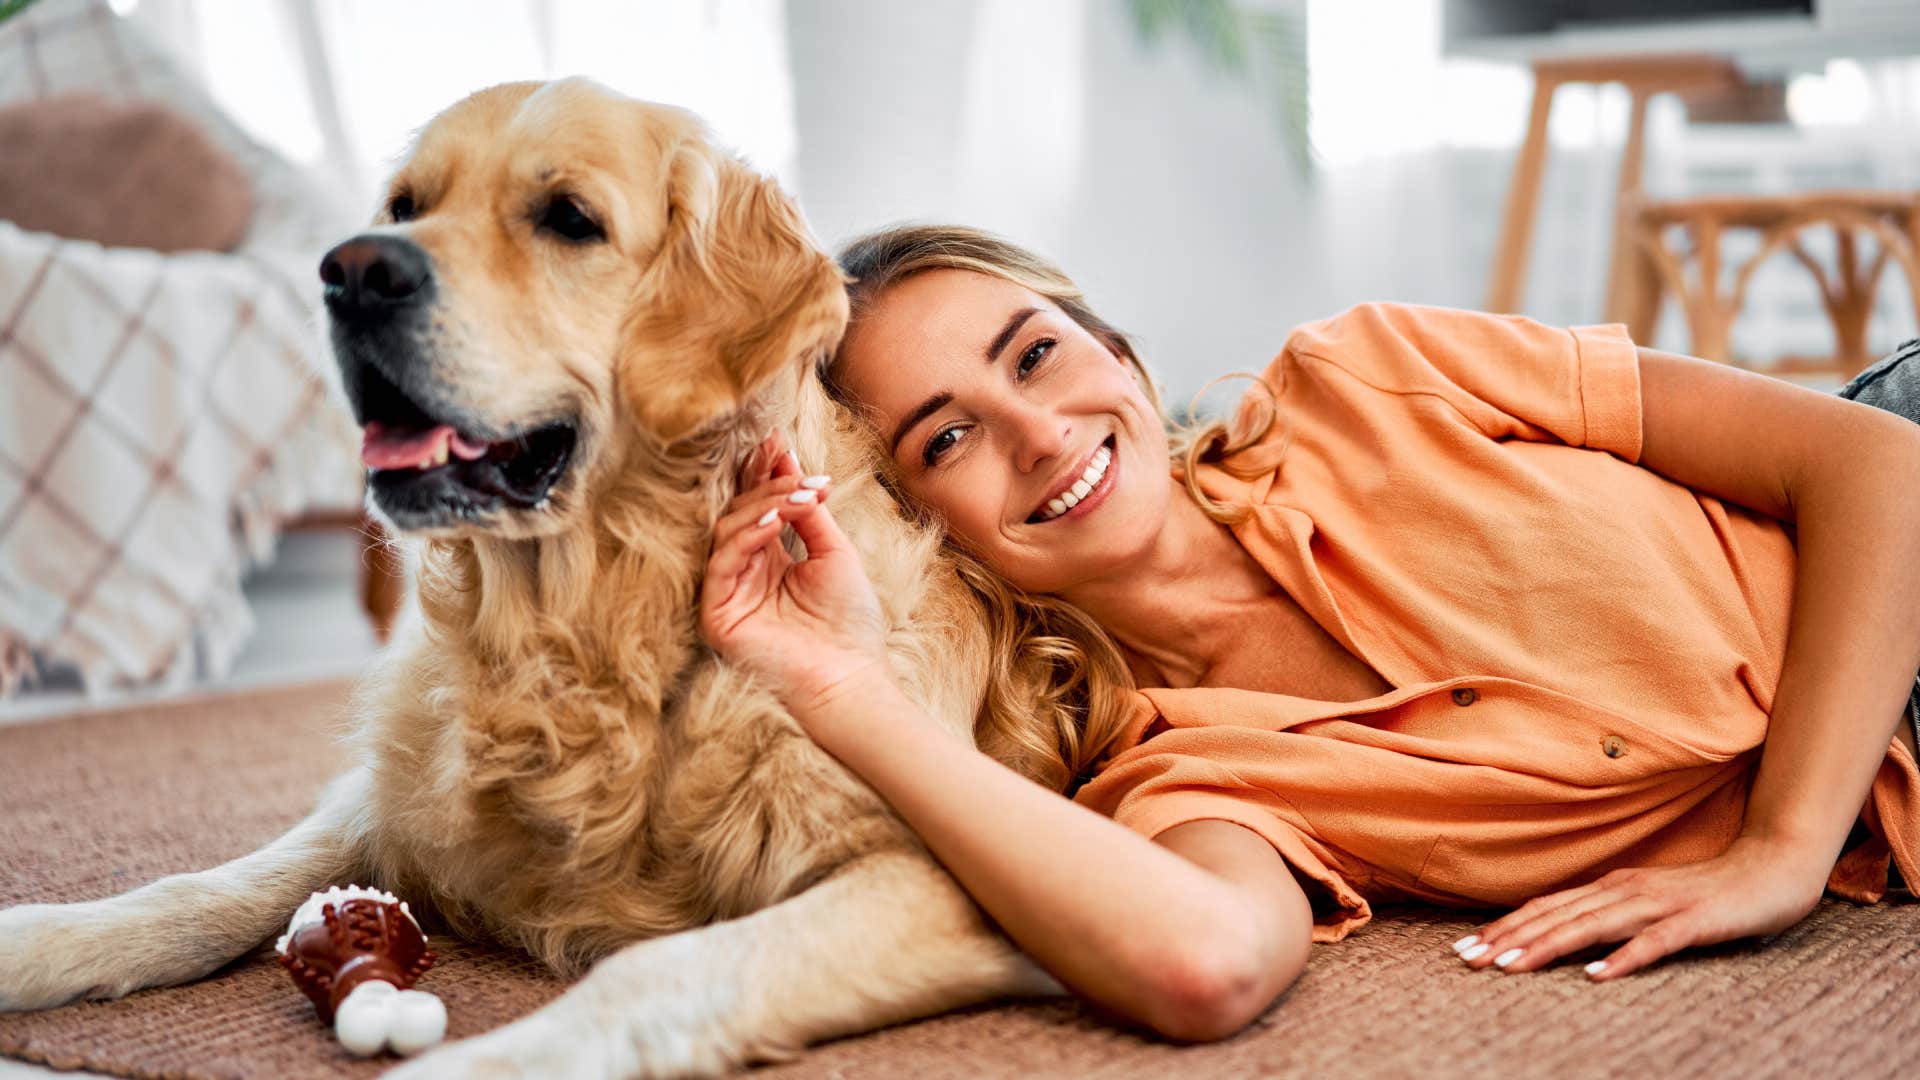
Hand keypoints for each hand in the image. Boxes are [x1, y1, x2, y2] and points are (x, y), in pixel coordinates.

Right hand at [700, 431, 891, 720]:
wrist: (849, 676)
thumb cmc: (847, 622)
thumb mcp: (834, 553)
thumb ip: (809, 513)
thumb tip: (794, 466)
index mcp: (770, 560)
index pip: (760, 507)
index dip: (766, 474)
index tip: (779, 441)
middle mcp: (745, 574)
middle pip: (740, 512)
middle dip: (762, 480)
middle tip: (784, 455)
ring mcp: (728, 594)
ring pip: (728, 530)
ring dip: (764, 503)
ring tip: (798, 492)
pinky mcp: (717, 615)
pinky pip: (723, 563)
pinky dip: (750, 535)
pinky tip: (777, 519)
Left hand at [1450, 835, 1831, 979]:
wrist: (1773, 867)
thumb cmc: (1708, 892)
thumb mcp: (1647, 904)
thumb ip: (1609, 916)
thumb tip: (1564, 938)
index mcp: (1611, 887)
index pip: (1547, 908)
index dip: (1505, 927)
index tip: (1464, 948)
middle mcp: (1626, 890)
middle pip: (1556, 916)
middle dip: (1508, 938)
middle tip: (1466, 959)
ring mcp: (1660, 904)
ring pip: (1592, 926)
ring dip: (1548, 947)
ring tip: (1509, 967)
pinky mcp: (1695, 921)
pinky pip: (1654, 942)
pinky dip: (1623, 958)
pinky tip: (1597, 975)